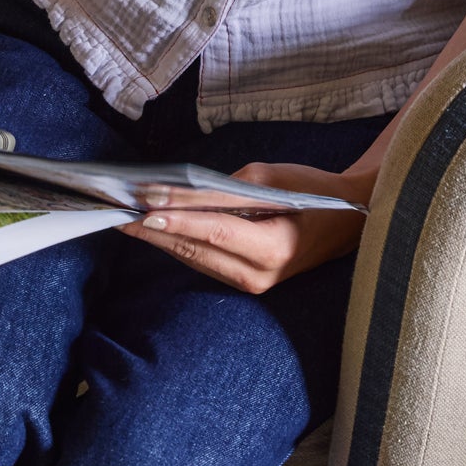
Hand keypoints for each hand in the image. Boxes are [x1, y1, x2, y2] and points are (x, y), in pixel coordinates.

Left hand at [122, 161, 373, 293]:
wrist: (345, 223)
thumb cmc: (313, 193)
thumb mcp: (273, 180)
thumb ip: (227, 190)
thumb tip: (180, 195)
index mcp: (274, 247)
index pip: (216, 232)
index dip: (179, 221)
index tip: (145, 210)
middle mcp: (258, 275)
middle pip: (196, 251)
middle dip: (157, 233)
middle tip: (120, 215)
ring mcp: (249, 285)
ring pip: (194, 259)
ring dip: (161, 241)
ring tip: (129, 222)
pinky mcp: (242, 283)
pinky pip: (204, 262)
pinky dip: (180, 244)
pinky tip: (156, 231)